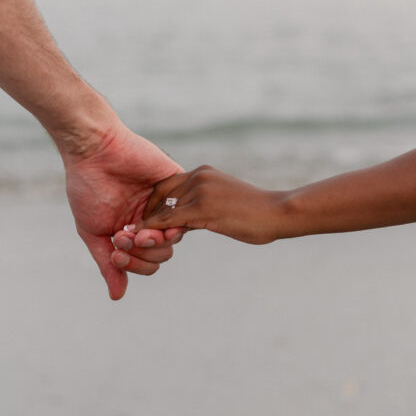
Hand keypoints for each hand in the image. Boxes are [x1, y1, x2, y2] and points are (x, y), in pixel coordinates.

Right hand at [63, 124, 185, 299]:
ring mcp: (165, 201)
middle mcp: (150, 218)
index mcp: (132, 230)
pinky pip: (186, 209)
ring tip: (137, 230)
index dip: (135, 264)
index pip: (147, 261)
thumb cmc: (87, 188)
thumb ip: (109, 264)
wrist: (93, 151)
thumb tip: (118, 297)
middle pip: (163, 252)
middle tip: (125, 237)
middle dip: (144, 253)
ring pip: (176, 235)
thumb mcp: (94, 232)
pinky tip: (154, 218)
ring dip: (156, 240)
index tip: (116, 251)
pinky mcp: (176, 183)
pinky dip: (171, 219)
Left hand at [135, 165, 288, 244]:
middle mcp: (199, 176)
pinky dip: (154, 231)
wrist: (280, 212)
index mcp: (203, 172)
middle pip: (159, 195)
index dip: (154, 204)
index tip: (147, 221)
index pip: (166, 185)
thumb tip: (186, 221)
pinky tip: (145, 242)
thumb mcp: (225, 201)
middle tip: (135, 232)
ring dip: (147, 227)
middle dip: (146, 214)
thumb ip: (204, 205)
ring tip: (135, 241)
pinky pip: (170, 221)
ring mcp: (200, 190)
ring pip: (162, 210)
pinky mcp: (203, 208)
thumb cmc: (257, 212)